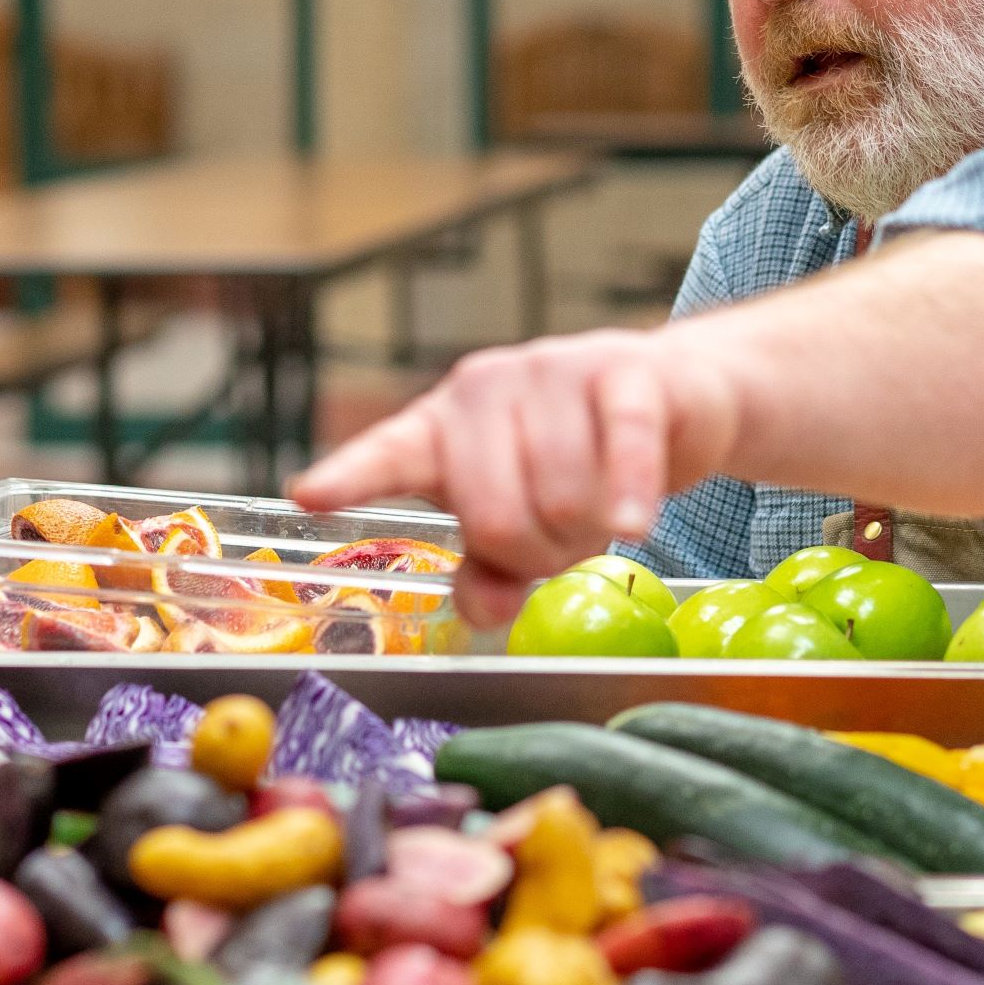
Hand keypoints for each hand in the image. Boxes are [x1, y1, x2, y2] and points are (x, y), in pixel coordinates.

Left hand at [290, 327, 741, 627]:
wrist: (675, 399)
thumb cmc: (579, 467)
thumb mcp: (525, 524)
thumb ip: (494, 570)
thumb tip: (481, 614)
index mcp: (441, 428)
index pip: (387, 455)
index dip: (349, 477)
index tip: (309, 494)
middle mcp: (483, 390)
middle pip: (491, 515)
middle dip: (535, 554)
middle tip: (564, 543)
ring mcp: (550, 371)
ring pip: (559, 496)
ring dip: (591, 531)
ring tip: (605, 511)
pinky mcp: (623, 371)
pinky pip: (620, 447)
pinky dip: (629, 494)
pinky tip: (634, 520)